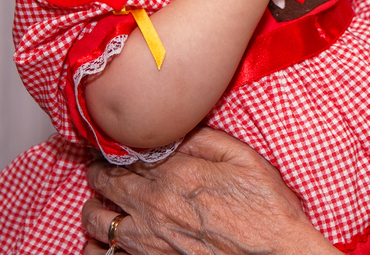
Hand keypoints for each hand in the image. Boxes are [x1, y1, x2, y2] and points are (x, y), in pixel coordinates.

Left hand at [82, 127, 336, 254]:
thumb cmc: (265, 206)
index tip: (117, 144)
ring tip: (103, 202)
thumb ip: (203, 139)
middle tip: (103, 167)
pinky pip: (105, 253)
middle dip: (100, 171)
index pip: (127, 153)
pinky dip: (99, 244)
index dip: (118, 146)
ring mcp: (148, 239)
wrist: (275, 253)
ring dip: (94, 206)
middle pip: (104, 181)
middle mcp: (154, 205)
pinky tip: (108, 238)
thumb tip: (175, 128)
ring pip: (95, 220)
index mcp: (175, 173)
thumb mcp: (242, 158)